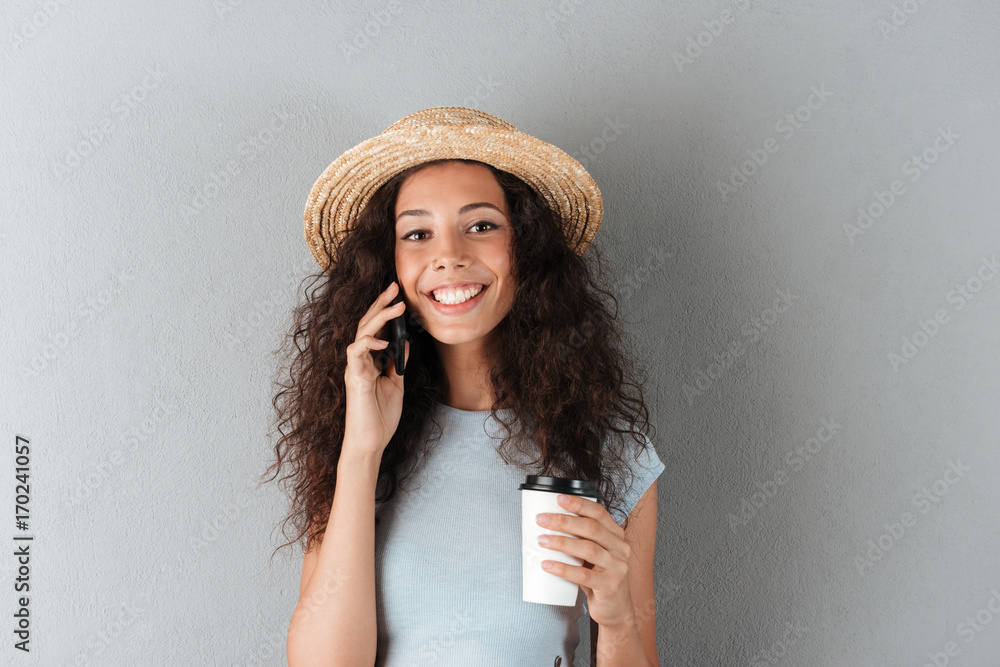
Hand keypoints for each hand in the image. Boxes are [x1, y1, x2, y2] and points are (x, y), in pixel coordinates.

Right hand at [342, 281, 409, 458]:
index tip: (398, 294)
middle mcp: (360, 360)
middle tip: (394, 286)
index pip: (376, 329)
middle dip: (381, 303)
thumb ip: (397, 364)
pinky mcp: (354, 377)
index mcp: (369, 361)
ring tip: (396, 304)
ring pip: (362, 332)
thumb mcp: (396, 385)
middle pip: (367, 323)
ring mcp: (355, 367)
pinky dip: (368, 342)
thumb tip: (404, 344)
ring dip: (379, 316)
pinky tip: (383, 340)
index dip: (385, 311)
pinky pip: (356, 352)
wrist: (370, 442)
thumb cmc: (380, 418)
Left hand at [536, 494, 635, 628]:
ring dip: (562, 542)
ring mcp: (617, 567)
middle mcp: (620, 548)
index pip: (599, 513)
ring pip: (588, 549)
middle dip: (564, 521)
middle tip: (542, 520)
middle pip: (591, 528)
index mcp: (616, 535)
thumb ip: (580, 539)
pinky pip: (584, 575)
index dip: (579, 504)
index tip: (558, 499)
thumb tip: (547, 524)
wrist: (616, 609)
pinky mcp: (610, 586)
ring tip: (542, 540)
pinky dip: (563, 569)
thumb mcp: (594, 554)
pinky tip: (547, 565)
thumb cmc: (599, 577)